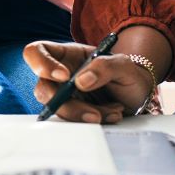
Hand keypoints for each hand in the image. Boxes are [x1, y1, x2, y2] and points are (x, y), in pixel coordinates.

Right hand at [22, 41, 154, 123]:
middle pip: (43, 89)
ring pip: (58, 110)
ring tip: (113, 111)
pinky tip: (112, 114)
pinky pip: (74, 122)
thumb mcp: (123, 64)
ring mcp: (64, 97)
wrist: (138, 95)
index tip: (65, 77)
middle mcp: (59, 76)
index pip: (36, 52)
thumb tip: (81, 81)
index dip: (41, 64)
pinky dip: (95, 121)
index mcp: (65, 55)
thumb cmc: (127, 74)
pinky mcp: (73, 114)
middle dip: (67, 105)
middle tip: (92, 114)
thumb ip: (105, 66)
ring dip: (85, 116)